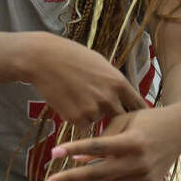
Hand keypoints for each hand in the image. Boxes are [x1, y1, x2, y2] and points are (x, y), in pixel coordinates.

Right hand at [23, 33, 145, 126]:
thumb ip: (113, 82)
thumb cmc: (71, 56)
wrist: (43, 59)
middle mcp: (109, 98)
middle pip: (120, 119)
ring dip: (89, 114)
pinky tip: (65, 100)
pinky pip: (80, 124)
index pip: (138, 105)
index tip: (135, 118)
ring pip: (96, 120)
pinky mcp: (75, 118)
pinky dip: (74, 117)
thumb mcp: (100, 63)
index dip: (136, 112)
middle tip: (101, 112)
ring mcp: (92, 109)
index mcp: (118, 82)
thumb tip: (124, 94)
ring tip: (74, 94)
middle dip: (113, 118)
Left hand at [45, 105, 180, 180]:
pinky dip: (115, 177)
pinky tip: (126, 164)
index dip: (73, 150)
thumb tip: (77, 160)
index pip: (96, 147)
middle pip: (96, 173)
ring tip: (117, 155)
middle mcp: (139, 161)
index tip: (53, 153)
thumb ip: (101, 140)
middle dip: (70, 178)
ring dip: (102, 170)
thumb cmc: (146, 121)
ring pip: (106, 180)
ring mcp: (146, 176)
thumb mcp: (123, 121)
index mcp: (132, 141)